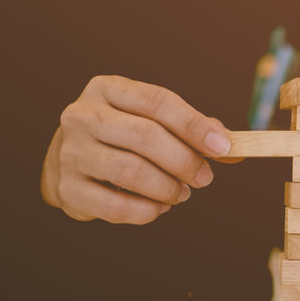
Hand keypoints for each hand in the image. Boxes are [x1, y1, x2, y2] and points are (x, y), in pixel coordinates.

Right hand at [41, 75, 235, 224]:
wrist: (67, 160)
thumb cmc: (123, 137)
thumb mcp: (152, 120)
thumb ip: (192, 129)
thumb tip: (232, 147)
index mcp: (107, 89)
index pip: (157, 101)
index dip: (194, 125)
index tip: (222, 147)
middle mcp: (82, 116)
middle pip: (145, 136)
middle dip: (184, 161)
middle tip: (204, 178)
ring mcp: (70, 152)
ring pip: (131, 172)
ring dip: (167, 188)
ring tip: (181, 193)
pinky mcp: (67, 188)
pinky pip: (116, 206)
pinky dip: (147, 211)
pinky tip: (159, 207)